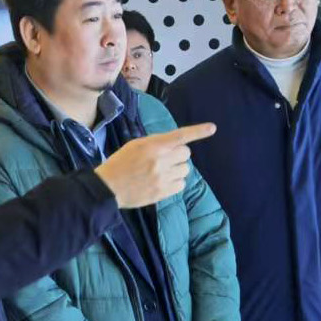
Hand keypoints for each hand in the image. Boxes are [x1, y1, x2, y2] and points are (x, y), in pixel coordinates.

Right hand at [95, 124, 216, 208]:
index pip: (180, 136)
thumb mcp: (135, 145)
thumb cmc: (120, 163)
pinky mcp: (163, 192)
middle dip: (178, 155)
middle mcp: (161, 160)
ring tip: (162, 172)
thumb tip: (175, 144)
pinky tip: (162, 182)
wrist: (108, 187)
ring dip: (177, 169)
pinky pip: (181, 184)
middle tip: (166, 158)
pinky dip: (175, 182)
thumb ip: (156, 143)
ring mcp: (163, 178)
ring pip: (185, 170)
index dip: (198, 131)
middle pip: (186, 154)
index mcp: (153, 145)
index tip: (212, 128)